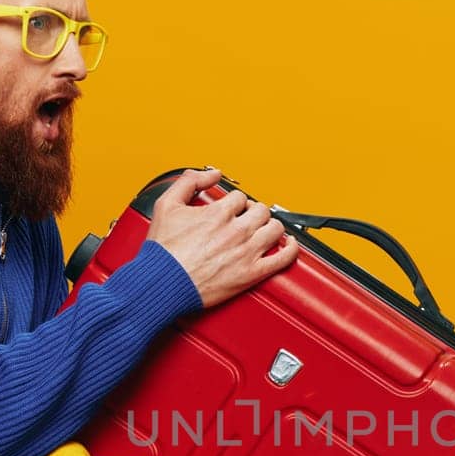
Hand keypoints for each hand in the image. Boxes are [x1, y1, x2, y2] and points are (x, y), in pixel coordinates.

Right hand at [146, 168, 299, 307]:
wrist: (163, 282)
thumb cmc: (164, 251)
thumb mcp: (166, 204)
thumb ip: (189, 181)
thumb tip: (211, 174)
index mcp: (219, 213)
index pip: (240, 197)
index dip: (236, 202)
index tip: (232, 210)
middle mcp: (236, 230)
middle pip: (261, 210)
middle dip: (254, 212)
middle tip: (247, 219)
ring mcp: (246, 252)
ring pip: (275, 229)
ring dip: (271, 226)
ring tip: (263, 230)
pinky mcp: (252, 273)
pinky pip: (283, 258)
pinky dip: (291, 249)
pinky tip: (289, 244)